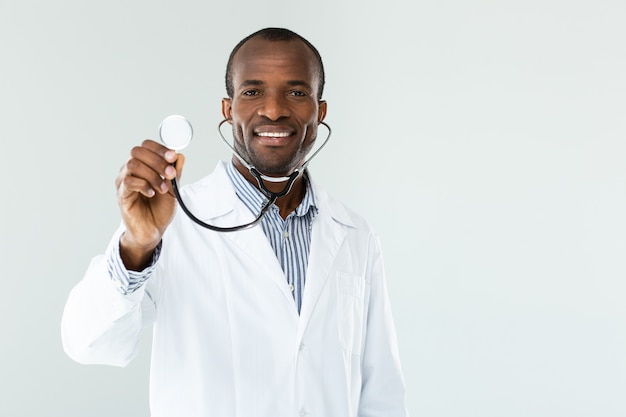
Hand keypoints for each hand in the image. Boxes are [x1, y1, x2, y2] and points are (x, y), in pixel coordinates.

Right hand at [115, 140, 185, 269]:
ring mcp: (124, 182)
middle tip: (170, 174)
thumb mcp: (173, 188)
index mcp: (143, 165)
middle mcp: (130, 170)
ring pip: (133, 165)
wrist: (153, 230)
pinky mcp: (122, 195)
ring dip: (152, 175)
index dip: (159, 148)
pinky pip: (128, 182)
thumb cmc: (160, 208)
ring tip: (163, 188)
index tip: (173, 156)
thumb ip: (175, 172)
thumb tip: (179, 155)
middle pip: (137, 152)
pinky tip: (152, 193)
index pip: (146, 146)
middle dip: (157, 161)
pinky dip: (144, 185)